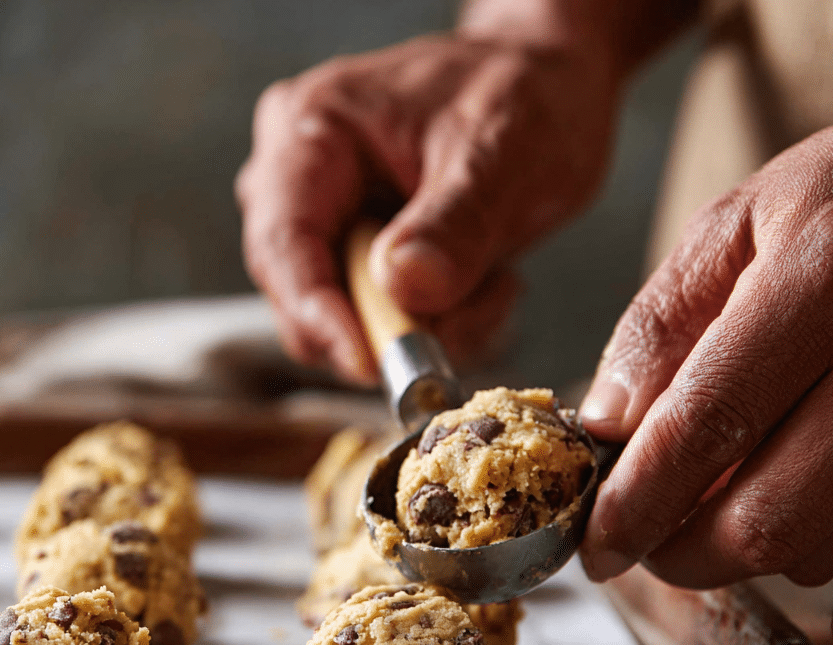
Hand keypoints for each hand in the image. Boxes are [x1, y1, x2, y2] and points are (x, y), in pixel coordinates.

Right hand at [236, 28, 623, 381]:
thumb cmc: (522, 95)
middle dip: (388, 325)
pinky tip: (482, 281)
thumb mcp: (503, 152)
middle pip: (303, 297)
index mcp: (310, 132)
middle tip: (469, 311)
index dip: (319, 315)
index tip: (372, 363)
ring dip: (428, 327)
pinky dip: (437, 326)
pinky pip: (378, 328)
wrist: (547, 91)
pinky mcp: (354, 262)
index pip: (285, 244)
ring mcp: (323, 225)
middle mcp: (296, 181)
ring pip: (348, 324)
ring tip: (492, 278)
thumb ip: (455, 223)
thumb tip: (403, 287)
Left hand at [580, 124, 832, 598]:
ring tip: (713, 500)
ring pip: (817, 547)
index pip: (706, 424)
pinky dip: (802, 538)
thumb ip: (659, 329)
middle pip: (769, 517)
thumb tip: (606, 430)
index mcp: (822, 275)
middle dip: (684, 553)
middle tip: (644, 542)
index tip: (598, 543)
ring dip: (744, 549)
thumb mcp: (733, 229)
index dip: (638, 504)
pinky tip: (780, 484)